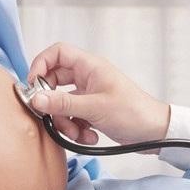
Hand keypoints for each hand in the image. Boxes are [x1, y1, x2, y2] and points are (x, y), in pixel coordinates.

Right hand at [28, 42, 170, 150]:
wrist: (156, 133)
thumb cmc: (134, 113)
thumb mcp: (94, 108)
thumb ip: (63, 103)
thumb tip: (36, 99)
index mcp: (90, 66)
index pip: (57, 53)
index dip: (40, 65)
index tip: (33, 86)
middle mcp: (88, 77)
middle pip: (55, 82)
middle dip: (52, 102)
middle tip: (50, 115)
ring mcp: (89, 94)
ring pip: (62, 102)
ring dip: (65, 121)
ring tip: (77, 133)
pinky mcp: (91, 111)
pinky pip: (72, 116)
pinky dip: (76, 128)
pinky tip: (88, 136)